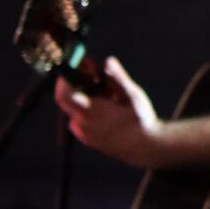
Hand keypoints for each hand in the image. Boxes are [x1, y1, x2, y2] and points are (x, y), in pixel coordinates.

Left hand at [52, 56, 167, 167]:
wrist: (145, 147)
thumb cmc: (141, 120)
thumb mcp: (132, 95)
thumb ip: (118, 77)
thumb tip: (108, 61)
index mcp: (91, 111)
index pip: (64, 95)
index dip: (65, 80)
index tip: (78, 70)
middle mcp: (83, 124)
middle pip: (69, 99)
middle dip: (80, 85)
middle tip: (96, 76)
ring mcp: (84, 133)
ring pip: (78, 109)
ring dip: (88, 98)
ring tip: (110, 95)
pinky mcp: (89, 140)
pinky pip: (82, 120)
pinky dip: (90, 110)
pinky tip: (108, 109)